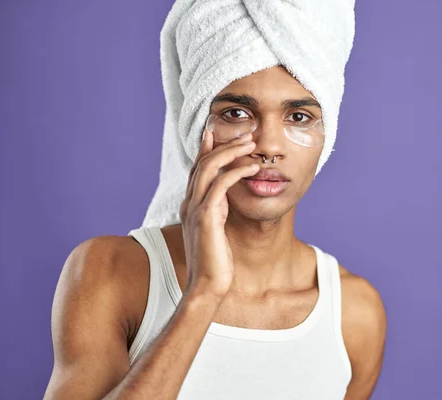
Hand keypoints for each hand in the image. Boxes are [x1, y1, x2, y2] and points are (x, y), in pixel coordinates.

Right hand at [179, 129, 258, 296]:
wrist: (207, 286)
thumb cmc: (215, 262)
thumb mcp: (215, 231)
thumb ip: (216, 212)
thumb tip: (223, 200)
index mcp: (190, 205)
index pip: (197, 169)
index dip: (206, 149)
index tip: (218, 132)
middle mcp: (189, 203)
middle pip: (202, 163)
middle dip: (224, 144)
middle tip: (245, 133)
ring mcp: (195, 209)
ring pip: (209, 168)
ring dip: (232, 151)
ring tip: (251, 142)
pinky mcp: (206, 217)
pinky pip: (221, 185)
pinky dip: (236, 171)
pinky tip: (252, 166)